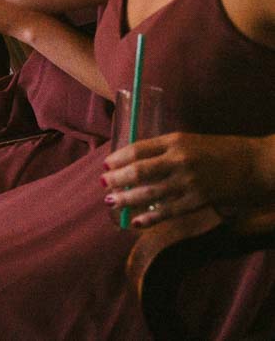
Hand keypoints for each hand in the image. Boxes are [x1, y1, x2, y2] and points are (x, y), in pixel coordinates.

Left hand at [104, 132, 274, 228]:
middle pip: (138, 170)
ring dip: (127, 198)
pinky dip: (150, 217)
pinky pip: (169, 211)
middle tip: (103, 184)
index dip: (118, 158)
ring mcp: (189, 181)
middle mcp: (179, 159)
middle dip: (116, 179)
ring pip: (149, 192)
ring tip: (111, 202)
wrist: (258, 163)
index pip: (138, 149)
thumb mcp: (192, 142)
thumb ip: (167, 151)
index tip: (106, 165)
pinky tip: (136, 221)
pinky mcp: (199, 200)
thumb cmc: (224, 151)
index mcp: (176, 141)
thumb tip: (139, 163)